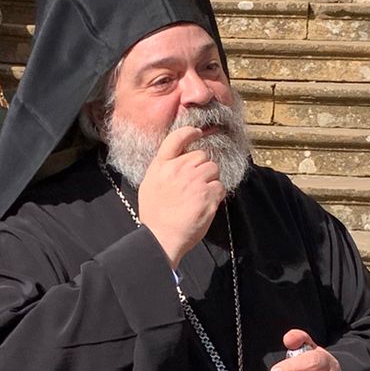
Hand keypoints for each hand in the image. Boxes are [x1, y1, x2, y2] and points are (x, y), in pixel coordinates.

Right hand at [136, 122, 223, 267]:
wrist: (161, 237)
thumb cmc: (155, 216)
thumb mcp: (149, 185)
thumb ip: (163, 169)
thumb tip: (178, 161)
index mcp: (161, 166)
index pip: (176, 139)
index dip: (189, 133)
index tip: (197, 132)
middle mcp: (177, 169)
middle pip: (201, 155)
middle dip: (202, 167)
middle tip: (196, 184)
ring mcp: (194, 181)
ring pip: (213, 169)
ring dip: (211, 180)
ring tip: (200, 196)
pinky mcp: (208, 194)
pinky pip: (220, 186)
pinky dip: (216, 195)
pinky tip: (206, 205)